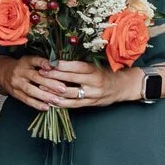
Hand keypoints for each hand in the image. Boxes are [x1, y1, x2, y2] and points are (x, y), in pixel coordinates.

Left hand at [7, 56, 122, 111]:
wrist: (123, 86)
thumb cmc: (107, 72)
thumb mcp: (97, 65)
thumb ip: (81, 65)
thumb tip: (60, 60)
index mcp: (95, 70)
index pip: (76, 66)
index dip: (62, 65)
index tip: (49, 63)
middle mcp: (94, 82)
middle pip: (71, 79)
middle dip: (54, 76)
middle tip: (40, 73)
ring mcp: (93, 94)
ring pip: (70, 94)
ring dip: (54, 91)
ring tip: (41, 88)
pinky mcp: (91, 103)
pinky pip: (73, 105)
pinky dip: (61, 103)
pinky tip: (50, 101)